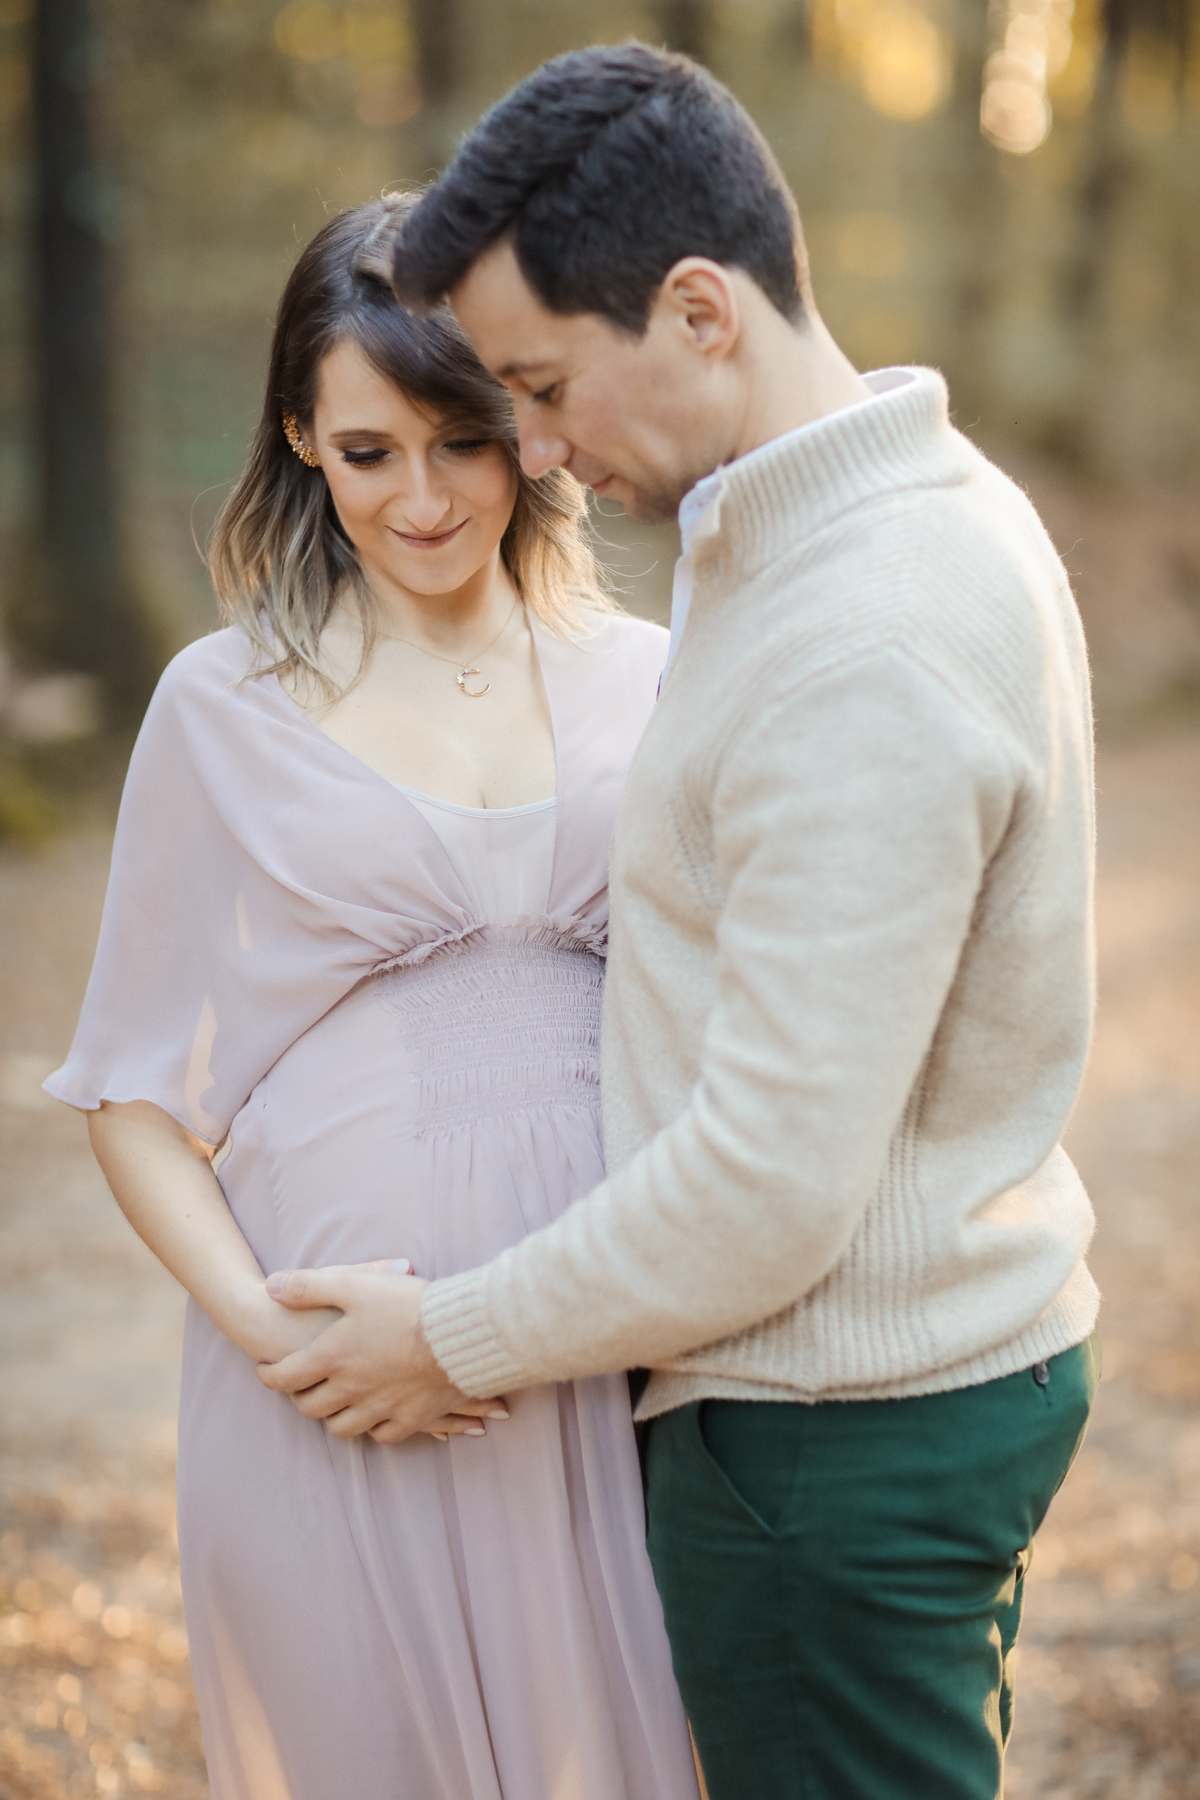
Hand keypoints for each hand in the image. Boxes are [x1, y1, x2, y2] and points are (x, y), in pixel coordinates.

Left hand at [254, 1260, 509, 1444]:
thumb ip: (308, 1286)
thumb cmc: (407, 1305)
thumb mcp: (354, 1284)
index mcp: (333, 1357)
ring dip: (333, 1417)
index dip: (269, 1376)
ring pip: (342, 1428)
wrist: (462, 1334)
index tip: (265, 1371)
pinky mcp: (410, 1419)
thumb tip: (271, 1287)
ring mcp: (380, 1408)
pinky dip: (373, 1427)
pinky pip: (381, 1436)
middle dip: (300, 1398)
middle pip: (310, 1408)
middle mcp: (351, 1389)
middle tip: (300, 1387)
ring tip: (335, 1404)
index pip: (284, 1378)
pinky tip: (375, 1416)